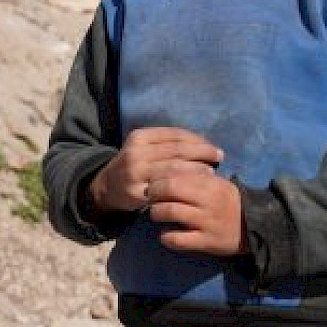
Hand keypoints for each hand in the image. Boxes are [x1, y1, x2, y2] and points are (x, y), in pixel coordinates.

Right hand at [88, 127, 222, 212]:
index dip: (198, 139)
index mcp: (140, 137)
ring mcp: (136, 173)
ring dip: (196, 170)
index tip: (213, 146)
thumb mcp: (144, 147)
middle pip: (177, 150)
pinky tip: (195, 188)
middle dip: (202, 152)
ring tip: (211, 172)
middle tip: (219, 156)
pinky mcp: (137, 192)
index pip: (175, 134)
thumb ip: (167, 143)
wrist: (107, 187)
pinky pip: (166, 189)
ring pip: (173, 169)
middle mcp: (137, 152)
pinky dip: (184, 187)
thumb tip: (202, 142)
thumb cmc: (134, 164)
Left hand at [146, 173, 246, 255]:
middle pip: (170, 188)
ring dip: (156, 212)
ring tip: (156, 214)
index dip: (158, 175)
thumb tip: (167, 167)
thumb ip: (195, 176)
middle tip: (150, 196)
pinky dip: (166, 237)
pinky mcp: (206, 242)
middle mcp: (208, 200)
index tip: (152, 181)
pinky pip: (178, 239)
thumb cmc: (228, 203)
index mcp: (210, 182)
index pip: (177, 172)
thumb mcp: (217, 184)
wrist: (253, 228)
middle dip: (154, 192)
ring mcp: (207, 221)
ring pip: (170, 211)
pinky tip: (165, 235)